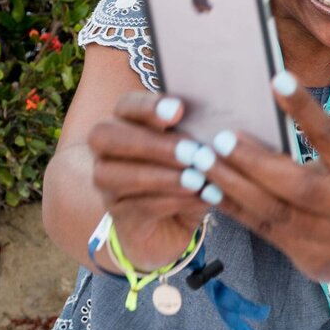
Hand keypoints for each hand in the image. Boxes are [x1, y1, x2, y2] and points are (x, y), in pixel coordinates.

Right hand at [87, 92, 209, 269]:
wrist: (175, 224)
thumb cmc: (189, 173)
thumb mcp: (198, 152)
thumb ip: (201, 134)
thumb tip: (223, 125)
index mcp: (127, 123)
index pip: (125, 106)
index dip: (148, 106)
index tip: (179, 110)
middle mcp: (107, 150)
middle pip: (106, 137)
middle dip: (152, 143)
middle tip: (193, 152)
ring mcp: (106, 184)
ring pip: (116, 175)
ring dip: (162, 176)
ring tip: (198, 179)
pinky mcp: (118, 214)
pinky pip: (137, 205)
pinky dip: (171, 200)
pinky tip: (198, 197)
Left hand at [193, 72, 329, 282]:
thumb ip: (317, 146)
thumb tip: (264, 114)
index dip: (306, 110)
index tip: (278, 81)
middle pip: (297, 185)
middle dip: (255, 161)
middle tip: (222, 139)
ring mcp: (321, 235)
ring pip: (271, 210)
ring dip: (232, 184)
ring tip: (202, 161)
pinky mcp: (297, 252)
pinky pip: (258, 227)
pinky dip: (230, 206)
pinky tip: (206, 188)